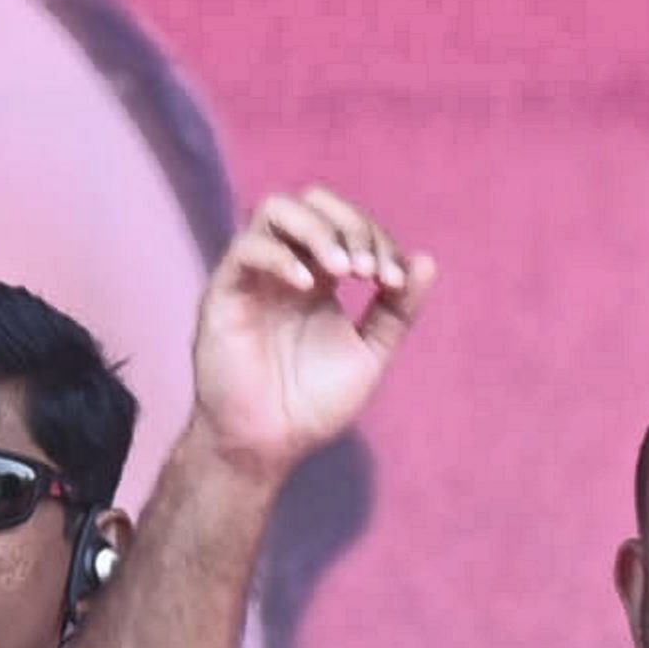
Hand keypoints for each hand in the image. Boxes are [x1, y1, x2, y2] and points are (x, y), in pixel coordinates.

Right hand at [188, 188, 431, 475]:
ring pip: (276, 210)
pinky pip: (246, 250)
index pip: (348, 226)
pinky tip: (309, 287)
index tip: (393, 282)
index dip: (377, 240)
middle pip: (312, 202)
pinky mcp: (223, 295)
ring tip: (343, 269)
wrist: (268, 444)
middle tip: (367, 270)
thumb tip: (425, 261)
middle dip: (350, 224)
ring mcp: (252, 279)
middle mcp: (285, 269)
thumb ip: (396, 310)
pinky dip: (281, 257)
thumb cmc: (311, 404)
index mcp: (319, 279)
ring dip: (318, 230)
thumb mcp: (370, 352)